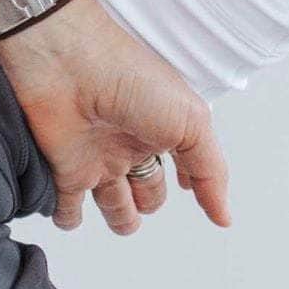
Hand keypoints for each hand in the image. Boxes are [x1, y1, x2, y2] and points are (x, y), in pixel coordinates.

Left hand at [0, 0, 233, 238]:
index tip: (191, 191)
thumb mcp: (191, 122)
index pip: (182, 165)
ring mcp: (97, 158)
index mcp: (164, 130)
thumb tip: (223, 216)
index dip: (189, 180)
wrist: (69, 64)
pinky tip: (73, 220)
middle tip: (148, 203)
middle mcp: (132, 145)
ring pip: (112, 202)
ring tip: (124, 224)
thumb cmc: (133, 80)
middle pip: (146, 189)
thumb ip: (210, 171)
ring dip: (119, 219)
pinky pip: (66, 204)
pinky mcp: (64, 170)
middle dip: (149, 203)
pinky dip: (68, 218)